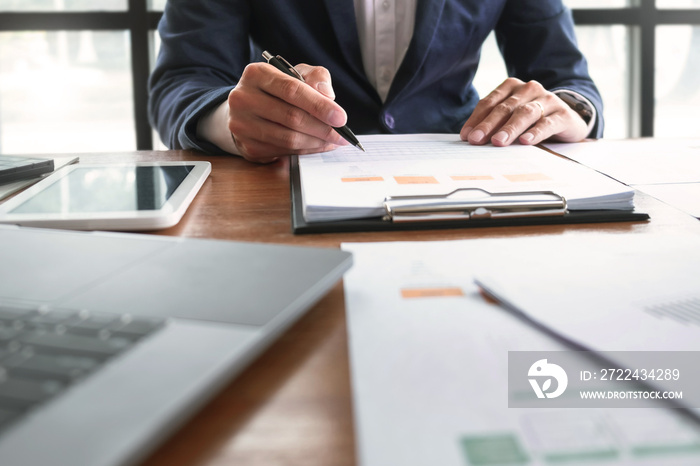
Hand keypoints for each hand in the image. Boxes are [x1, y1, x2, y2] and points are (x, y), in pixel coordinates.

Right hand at [227, 62, 348, 162]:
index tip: (341, 118)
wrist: (248, 109)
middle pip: (292, 117)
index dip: (319, 105)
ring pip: (288, 138)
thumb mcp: (297, 73)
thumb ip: (316, 77)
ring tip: (332, 140)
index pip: (292, 90)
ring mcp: (242, 125)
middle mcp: (243, 98)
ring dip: (316, 142)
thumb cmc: (277, 89)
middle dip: (323, 128)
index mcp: (256, 74)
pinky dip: (305, 150)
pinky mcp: (247, 147)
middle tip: (342, 134)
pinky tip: (317, 145)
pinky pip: (284, 152)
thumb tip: (328, 96)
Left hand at [460, 78, 587, 146]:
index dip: (477, 119)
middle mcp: (530, 89)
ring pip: (525, 113)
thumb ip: (493, 123)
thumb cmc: (532, 120)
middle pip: (505, 108)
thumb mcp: (511, 118)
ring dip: (510, 128)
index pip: (490, 102)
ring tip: (498, 141)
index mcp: (513, 87)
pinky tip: (525, 141)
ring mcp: (548, 100)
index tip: (466, 136)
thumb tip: (470, 137)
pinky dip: (535, 132)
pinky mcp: (563, 115)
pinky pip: (547, 123)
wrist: (568, 119)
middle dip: (489, 125)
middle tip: (476, 139)